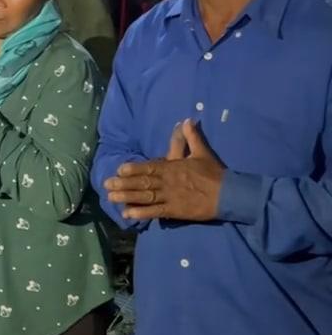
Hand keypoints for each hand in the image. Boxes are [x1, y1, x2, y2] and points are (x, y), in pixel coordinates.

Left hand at [103, 119, 225, 221]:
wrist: (229, 194)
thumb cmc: (214, 173)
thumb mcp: (202, 152)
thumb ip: (191, 137)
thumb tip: (187, 120)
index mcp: (173, 167)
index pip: (149, 167)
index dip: (133, 168)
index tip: (119, 169)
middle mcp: (168, 181)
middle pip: (142, 182)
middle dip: (123, 184)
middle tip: (106, 184)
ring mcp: (170, 196)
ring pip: (145, 196)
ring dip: (127, 197)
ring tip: (111, 198)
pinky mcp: (175, 210)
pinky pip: (155, 211)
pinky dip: (141, 213)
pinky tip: (128, 214)